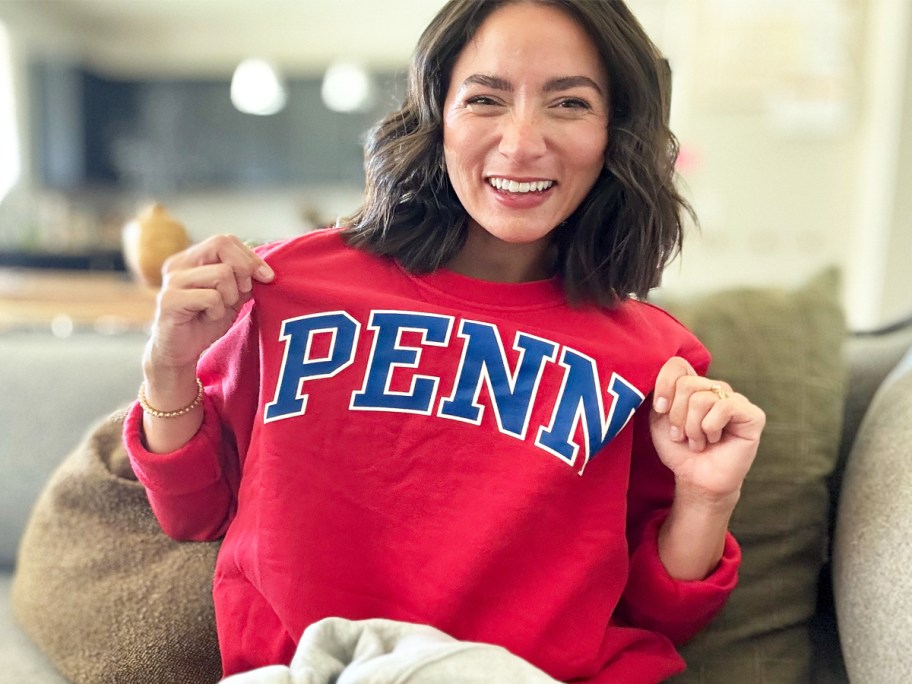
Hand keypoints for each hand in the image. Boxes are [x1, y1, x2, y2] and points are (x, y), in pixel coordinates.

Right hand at [146, 234, 274, 373]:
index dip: (251, 257)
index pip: (226, 240)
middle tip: (240, 295)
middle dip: (243, 270)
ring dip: (230, 297)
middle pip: (221, 245)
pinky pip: (211, 297)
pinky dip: (218, 311)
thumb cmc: (205, 322)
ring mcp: (172, 281)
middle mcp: (178, 263)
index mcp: (192, 258)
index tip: (267, 277)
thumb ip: (246, 279)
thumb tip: (266, 269)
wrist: (180, 353)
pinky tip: (208, 318)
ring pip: (222, 273)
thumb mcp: (233, 296)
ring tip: (218, 310)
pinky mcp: (170, 300)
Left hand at [649, 357, 764, 504]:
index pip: (677, 365)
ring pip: (702, 398)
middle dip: (678, 416)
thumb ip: (657, 394)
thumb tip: (655, 374)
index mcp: (694, 385)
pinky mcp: (752, 414)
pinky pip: (724, 407)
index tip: (660, 410)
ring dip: (693, 428)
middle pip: (687, 384)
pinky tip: (715, 439)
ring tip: (698, 441)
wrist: (696, 478)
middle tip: (683, 435)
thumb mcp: (658, 419)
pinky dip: (711, 428)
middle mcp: (715, 388)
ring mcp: (735, 399)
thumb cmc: (678, 449)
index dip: (664, 386)